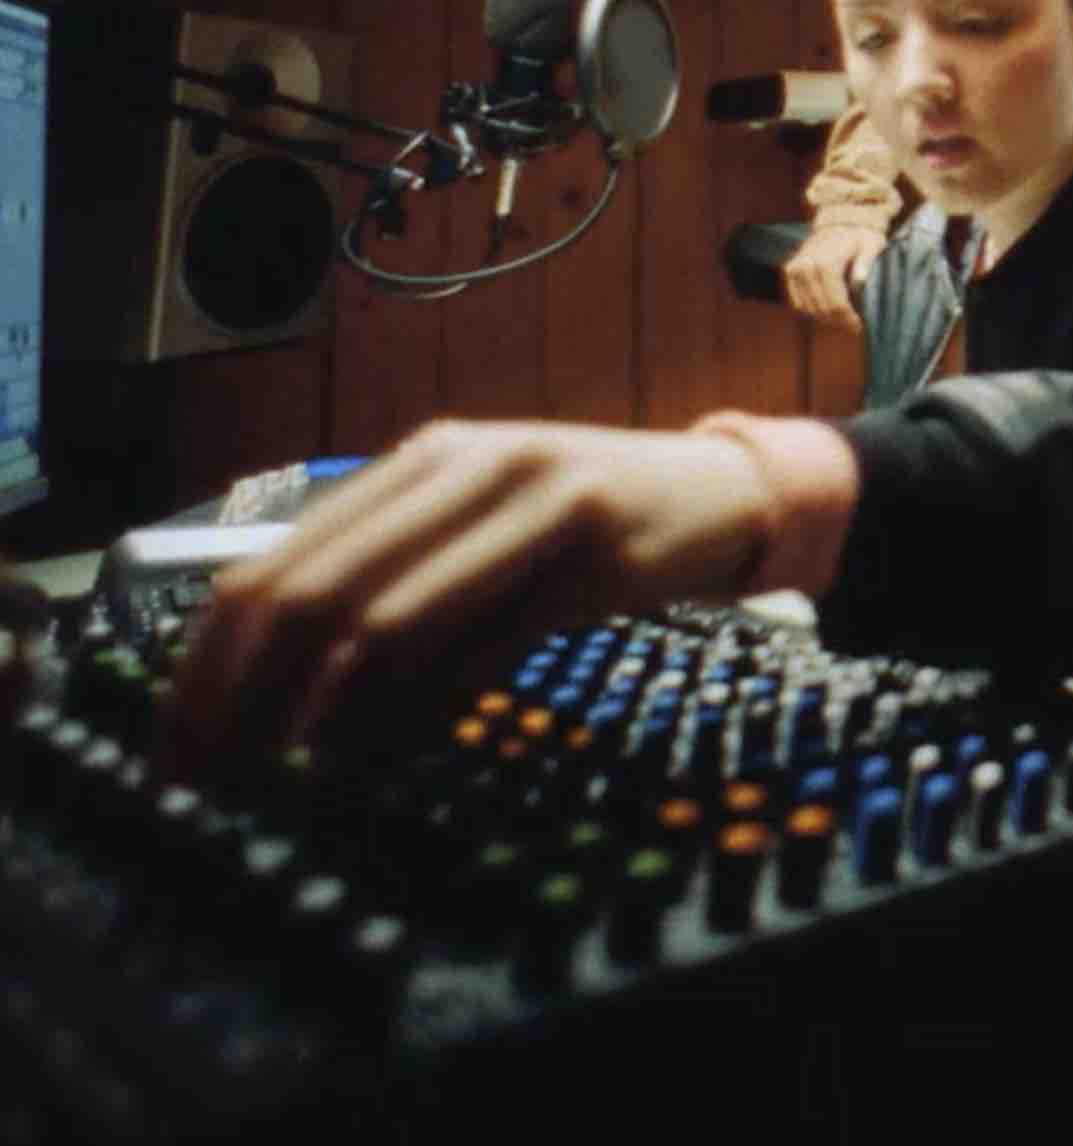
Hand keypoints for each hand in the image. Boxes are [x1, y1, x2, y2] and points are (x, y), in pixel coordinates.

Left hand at [163, 421, 778, 769]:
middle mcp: (468, 465)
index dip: (208, 666)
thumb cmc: (592, 520)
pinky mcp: (593, 555)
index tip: (179, 747)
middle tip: (212, 780)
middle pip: (312, 591)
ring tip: (288, 780)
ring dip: (323, 717)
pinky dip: (423, 711)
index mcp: (425, 456)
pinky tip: (390, 754)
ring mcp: (532, 504)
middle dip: (244, 700)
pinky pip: (482, 647)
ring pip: (387, 619)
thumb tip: (275, 686)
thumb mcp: (485, 520)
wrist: (729, 493)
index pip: (272, 563)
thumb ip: (397, 573)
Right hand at [784, 225, 882, 329]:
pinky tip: (828, 310)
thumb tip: (860, 281)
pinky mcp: (790, 271)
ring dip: (826, 318)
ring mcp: (795, 269)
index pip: (836, 304)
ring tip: (842, 319)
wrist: (842, 220)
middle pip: (822, 309)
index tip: (860, 325)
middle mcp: (806, 267)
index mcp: (825, 263)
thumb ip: (866, 263)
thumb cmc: (861, 236)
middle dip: (839, 321)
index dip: (848, 319)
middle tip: (853, 326)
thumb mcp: (872, 245)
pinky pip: (798, 302)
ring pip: (809, 308)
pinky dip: (812, 309)